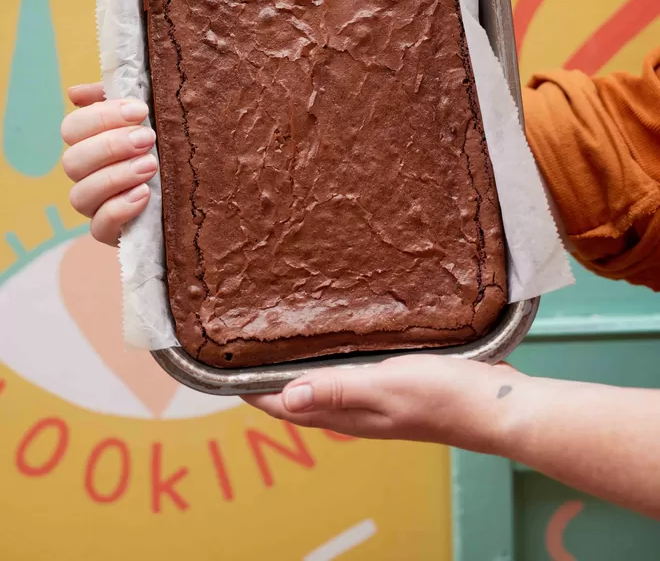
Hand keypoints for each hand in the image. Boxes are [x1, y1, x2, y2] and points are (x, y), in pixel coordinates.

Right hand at [61, 82, 155, 245]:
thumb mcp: (150, 116)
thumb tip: (75, 93)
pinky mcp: (111, 232)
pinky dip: (119, 209)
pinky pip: (99, 227)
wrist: (196, 192)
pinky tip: (145, 194)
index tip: (141, 110)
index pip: (72, 128)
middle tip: (148, 138)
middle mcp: (87, 175)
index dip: (102, 117)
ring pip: (80, 196)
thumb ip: (118, 98)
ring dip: (115, 177)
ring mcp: (96, 205)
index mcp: (90, 143)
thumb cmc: (168, 144)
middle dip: (110, 146)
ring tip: (151, 166)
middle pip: (73, 161)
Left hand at [243, 354, 521, 450]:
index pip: (287, 406)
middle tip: (249, 341)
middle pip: (301, 396)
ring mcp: (376, 398)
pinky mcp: (396, 383)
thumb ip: (338, 390)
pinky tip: (339, 335)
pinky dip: (334, 357)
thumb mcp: (385, 388)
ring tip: (281, 333)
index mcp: (348, 414)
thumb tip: (287, 398)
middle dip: (272, 375)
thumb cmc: (443, 397)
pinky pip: (352, 372)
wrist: (495, 405)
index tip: (226, 368)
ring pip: (325, 383)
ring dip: (302, 365)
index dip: (254, 390)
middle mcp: (356, 410)